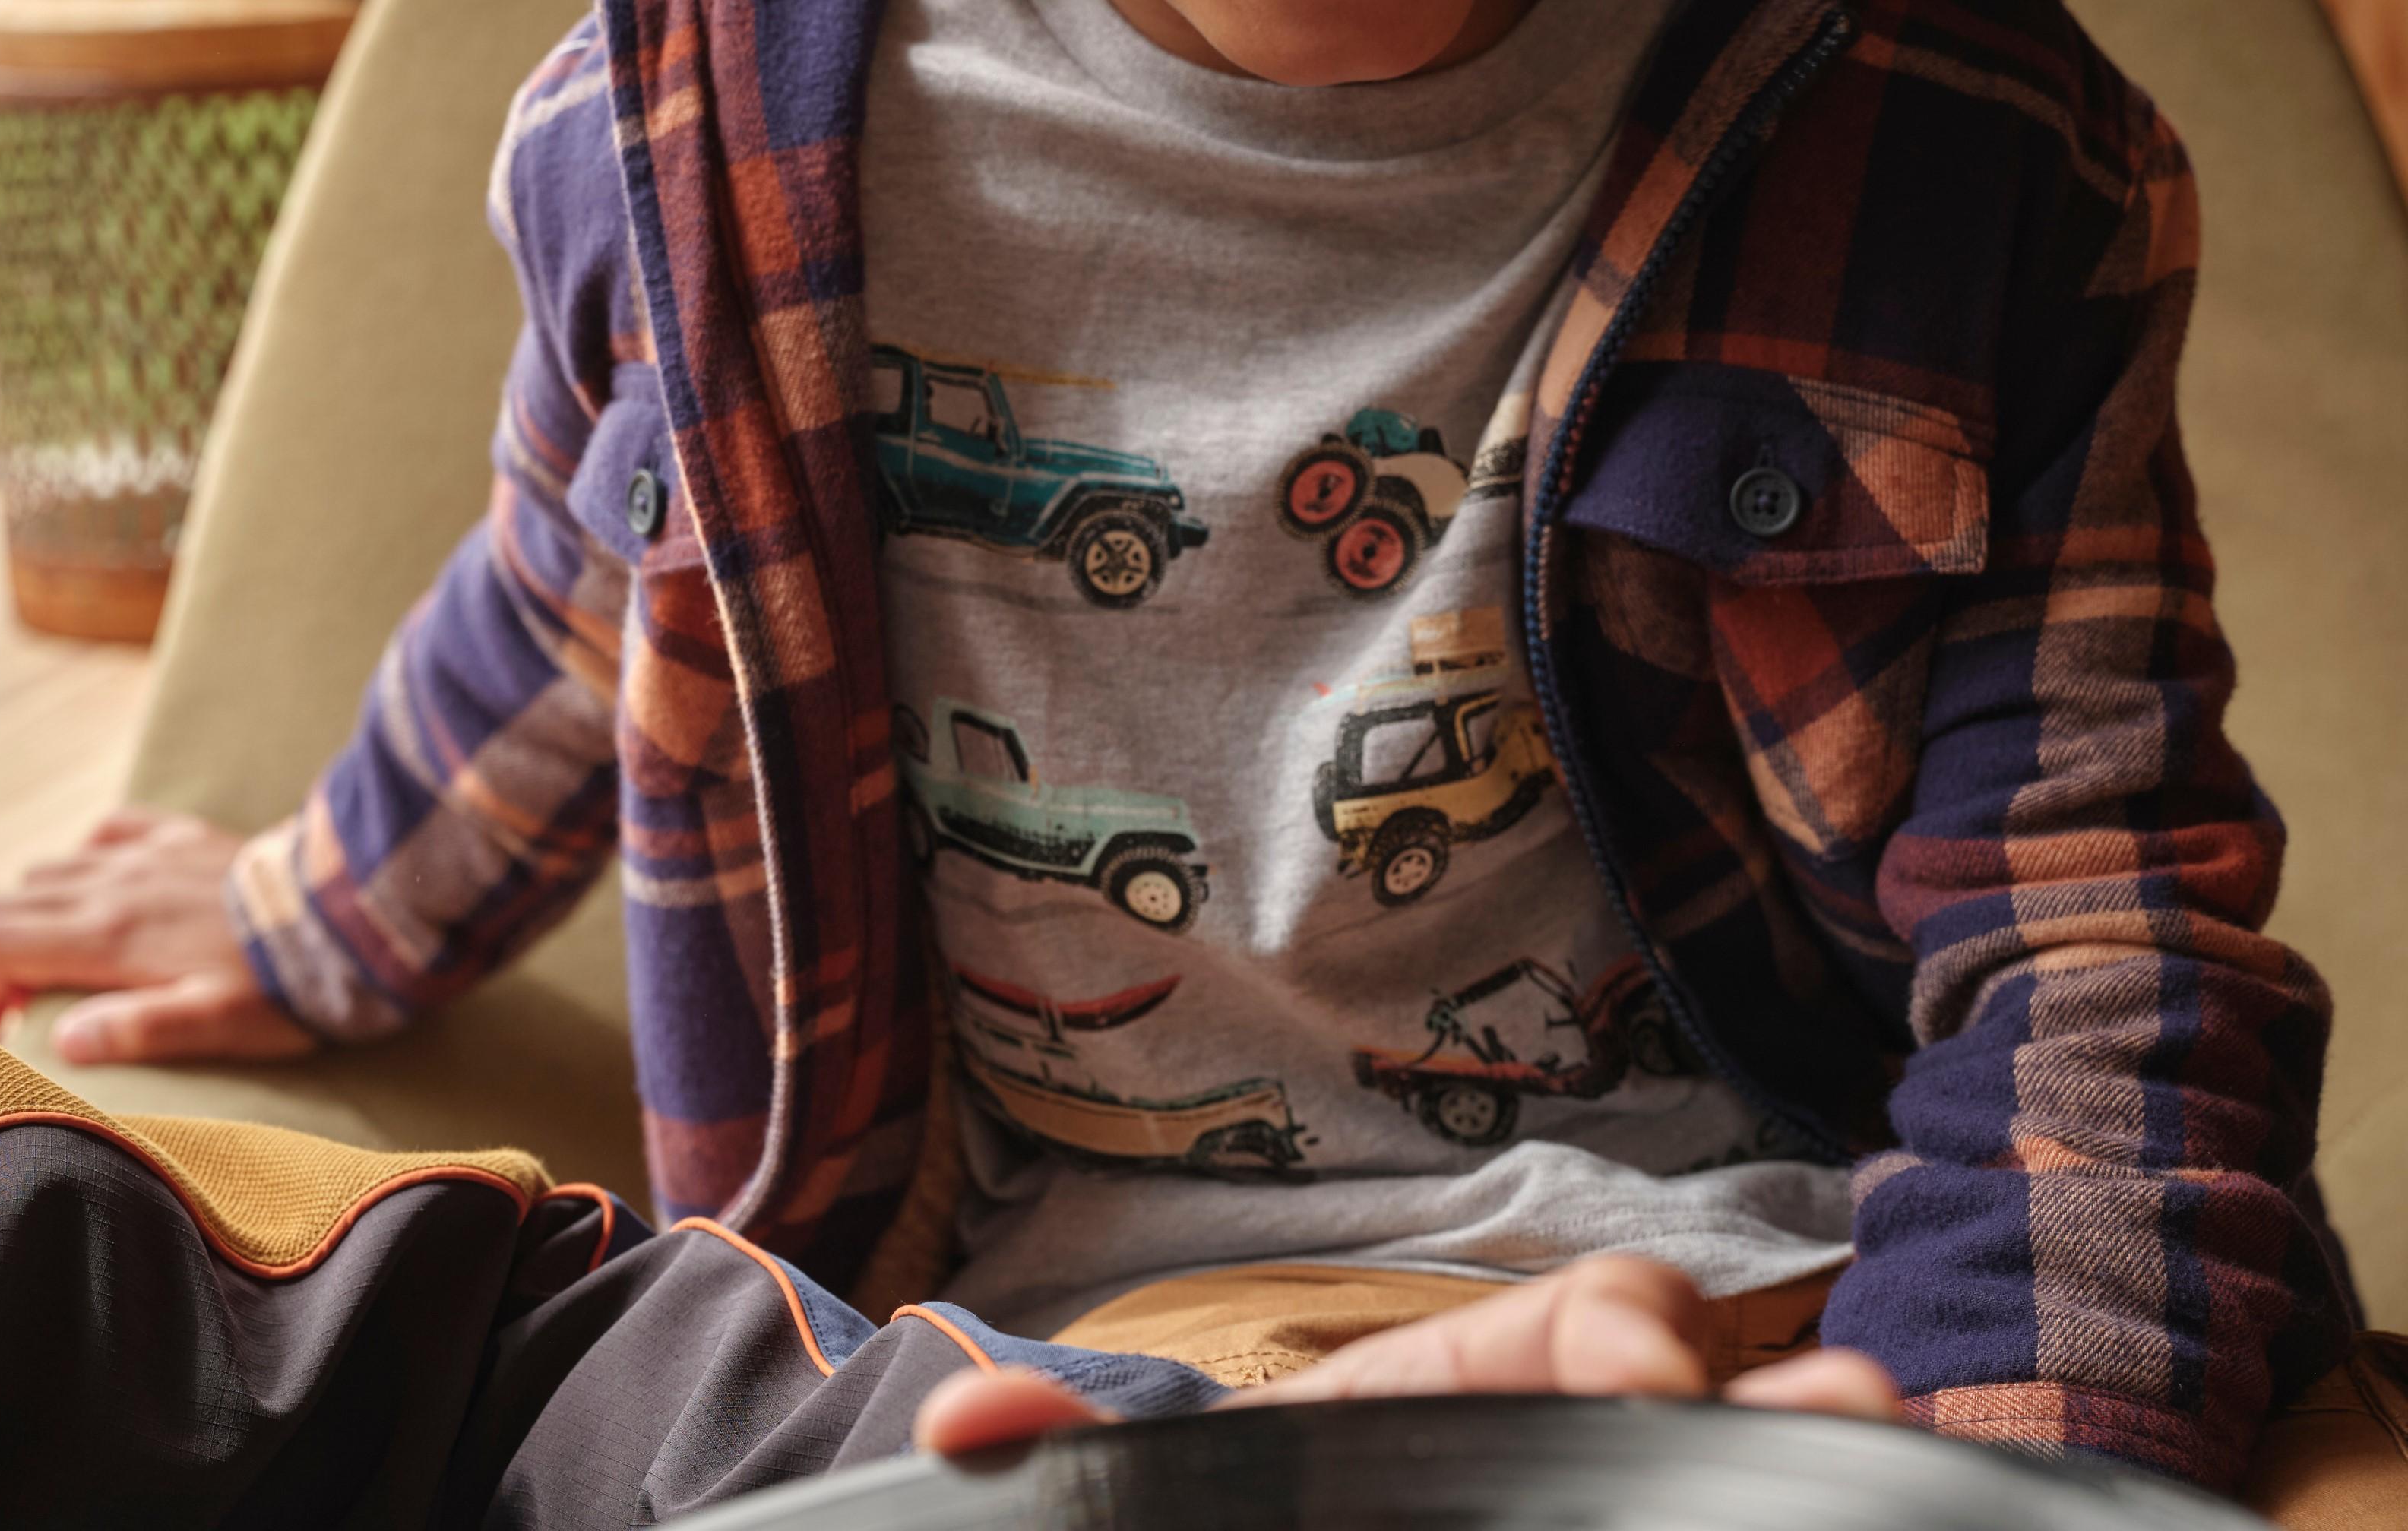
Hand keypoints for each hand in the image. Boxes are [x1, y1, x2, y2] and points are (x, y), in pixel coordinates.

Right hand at [0, 808, 313, 1063]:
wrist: (353, 910)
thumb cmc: (285, 981)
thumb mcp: (214, 1024)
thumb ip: (134, 1032)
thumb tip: (63, 1042)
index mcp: (111, 935)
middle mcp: (116, 885)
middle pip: (4, 905)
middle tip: (17, 1007)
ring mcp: (150, 854)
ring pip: (47, 870)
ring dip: (28, 915)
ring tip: (55, 965)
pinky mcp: (185, 836)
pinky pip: (109, 829)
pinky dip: (82, 858)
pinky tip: (98, 891)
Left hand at [912, 1254, 1899, 1455]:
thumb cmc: (1256, 1518)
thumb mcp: (1187, 1492)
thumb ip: (1088, 1460)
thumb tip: (960, 1443)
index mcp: (1478, 1394)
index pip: (1597, 1326)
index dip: (1629, 1336)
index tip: (1644, 1368)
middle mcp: (1583, 1449)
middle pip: (1719, 1412)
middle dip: (1788, 1408)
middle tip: (1842, 1407)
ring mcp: (1609, 1502)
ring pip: (1751, 1485)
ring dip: (1822, 1477)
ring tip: (1878, 1455)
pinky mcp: (1617, 1525)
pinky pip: (1727, 1519)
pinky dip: (1779, 1520)